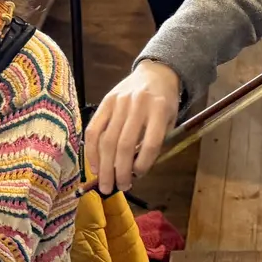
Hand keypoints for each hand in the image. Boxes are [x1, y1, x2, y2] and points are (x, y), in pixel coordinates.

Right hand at [85, 60, 182, 193]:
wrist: (155, 73)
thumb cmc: (164, 102)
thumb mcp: (170, 120)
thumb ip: (156, 141)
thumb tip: (134, 170)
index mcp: (159, 109)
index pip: (150, 143)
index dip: (144, 164)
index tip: (139, 176)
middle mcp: (137, 104)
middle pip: (124, 144)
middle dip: (120, 171)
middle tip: (119, 188)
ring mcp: (119, 102)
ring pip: (107, 140)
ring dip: (105, 167)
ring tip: (105, 184)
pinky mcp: (105, 102)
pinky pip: (93, 129)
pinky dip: (92, 151)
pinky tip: (95, 166)